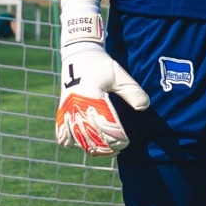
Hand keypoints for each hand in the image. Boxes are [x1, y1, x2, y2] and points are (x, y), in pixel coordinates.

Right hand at [56, 0, 148, 155]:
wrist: (78, 54)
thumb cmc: (101, 65)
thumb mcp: (119, 75)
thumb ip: (132, 91)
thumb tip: (144, 107)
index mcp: (91, 96)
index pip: (104, 125)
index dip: (116, 138)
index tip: (126, 142)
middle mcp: (77, 105)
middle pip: (90, 135)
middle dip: (105, 146)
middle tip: (118, 148)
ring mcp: (67, 109)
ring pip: (76, 137)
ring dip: (90, 147)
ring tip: (105, 151)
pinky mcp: (62, 111)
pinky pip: (61, 133)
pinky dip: (70, 142)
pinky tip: (82, 145)